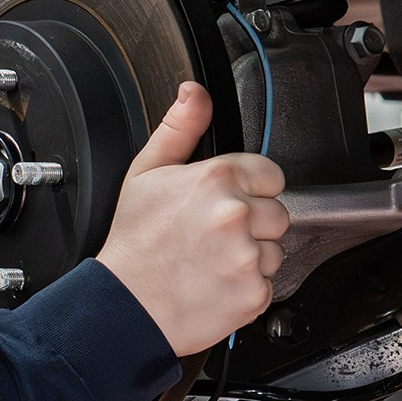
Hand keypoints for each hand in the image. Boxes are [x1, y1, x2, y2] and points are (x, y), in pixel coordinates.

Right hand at [96, 82, 288, 356]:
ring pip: (274, 250)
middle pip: (276, 213)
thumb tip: (194, 94)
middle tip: (211, 236)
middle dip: (251, 224)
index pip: (270, 174)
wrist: (125, 306)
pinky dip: (246, 288)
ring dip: (250, 257)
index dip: (248, 189)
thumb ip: (179, 128)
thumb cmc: (134, 243)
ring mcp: (246, 255)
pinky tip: (215, 284)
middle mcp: (236, 214)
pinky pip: (267, 284)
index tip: (223, 204)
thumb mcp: (145, 173)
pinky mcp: (253, 292)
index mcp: (215, 178)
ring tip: (211, 262)